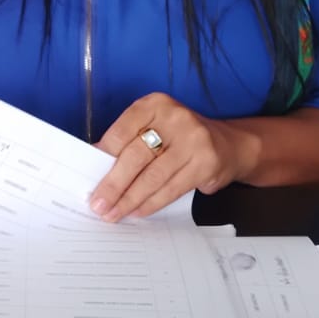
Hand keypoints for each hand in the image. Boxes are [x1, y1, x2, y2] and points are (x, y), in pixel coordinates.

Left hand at [88, 93, 255, 220]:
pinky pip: (171, 188)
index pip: (121, 131)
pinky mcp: (205, 163)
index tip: (89, 176)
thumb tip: (96, 166)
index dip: (104, 156)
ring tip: (114, 213)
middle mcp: (175, 118)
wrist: (229, 145)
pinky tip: (137, 211)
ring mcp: (193, 140)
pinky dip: (151, 203)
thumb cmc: (180, 138)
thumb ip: (128, 140)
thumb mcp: (154, 127)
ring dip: (130, 199)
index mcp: (155, 104)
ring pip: (153, 176)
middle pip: (135, 156)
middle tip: (98, 204)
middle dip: (113, 184)